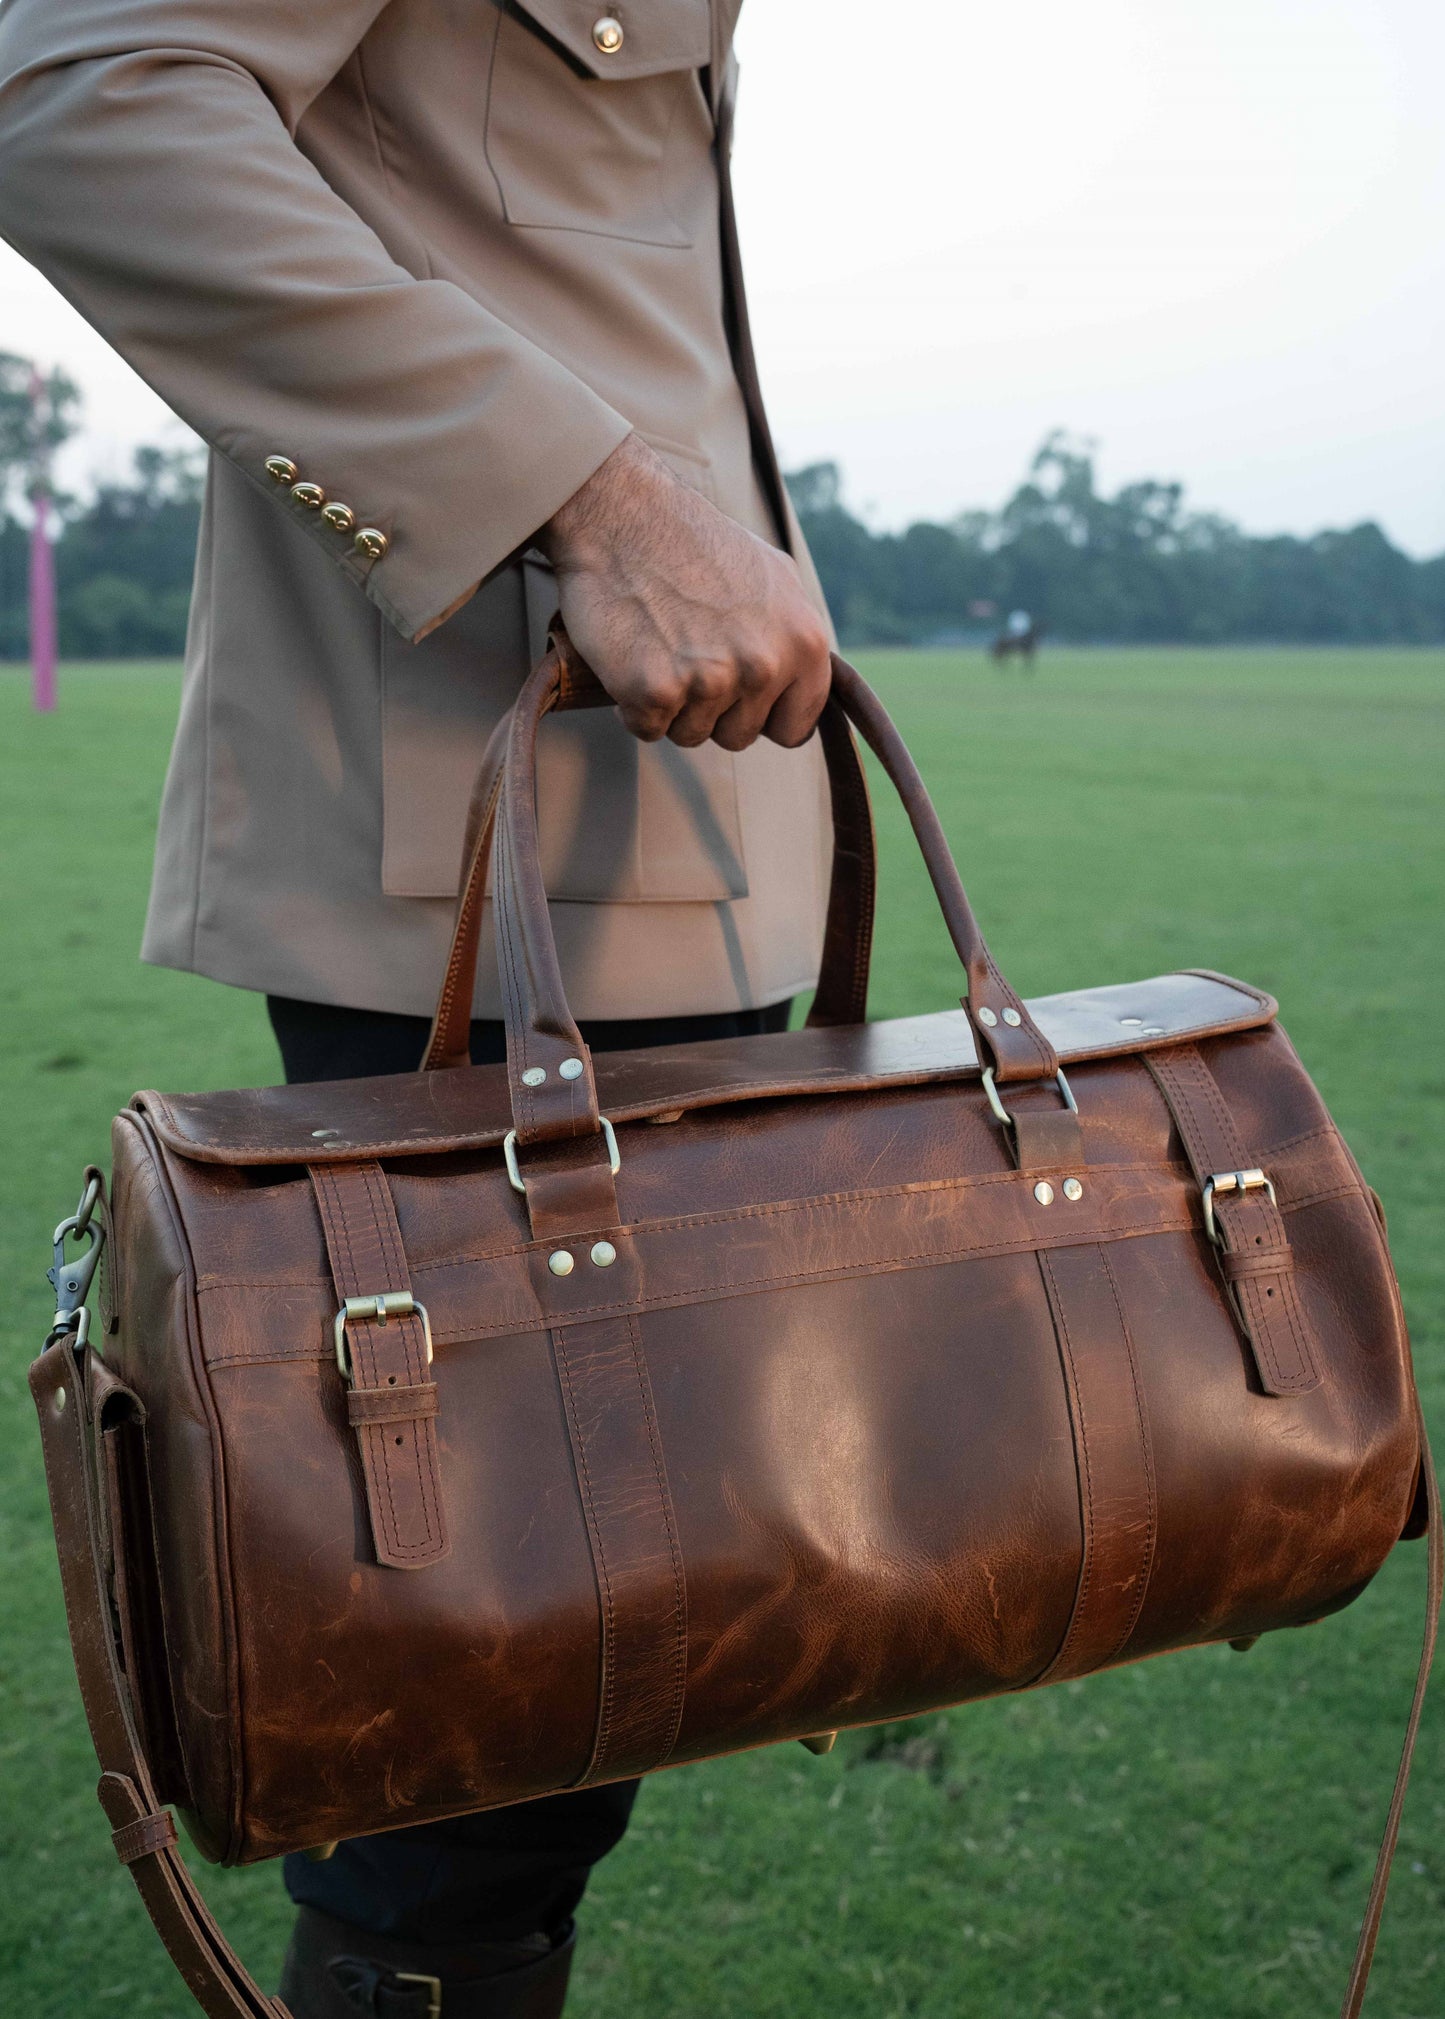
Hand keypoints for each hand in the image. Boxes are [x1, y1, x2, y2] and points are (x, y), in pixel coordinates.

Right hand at [537, 432, 831, 749]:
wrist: (625, 514)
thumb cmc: (695, 543)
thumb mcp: (775, 577)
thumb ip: (796, 636)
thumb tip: (813, 676)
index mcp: (804, 642)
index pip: (795, 727)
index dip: (762, 715)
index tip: (738, 694)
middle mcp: (764, 665)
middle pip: (738, 736)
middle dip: (711, 709)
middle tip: (686, 652)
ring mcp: (710, 680)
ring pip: (690, 735)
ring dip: (671, 705)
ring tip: (660, 645)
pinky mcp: (656, 690)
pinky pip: (646, 729)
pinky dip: (632, 703)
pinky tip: (632, 655)